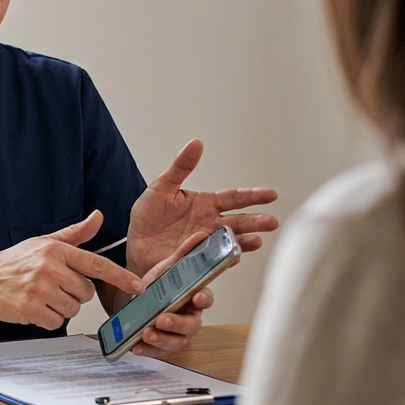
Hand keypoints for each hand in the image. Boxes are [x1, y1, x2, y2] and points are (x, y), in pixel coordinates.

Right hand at [0, 211, 144, 329]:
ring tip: (41, 297)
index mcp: (56, 250)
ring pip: (72, 309)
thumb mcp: (43, 242)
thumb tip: (98, 217)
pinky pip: (56, 322)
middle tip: (52, 287)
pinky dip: (47, 319)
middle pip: (85, 292)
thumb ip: (75, 234)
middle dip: (73, 294)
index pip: (96, 263)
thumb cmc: (12, 263)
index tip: (138, 286)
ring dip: (60, 308)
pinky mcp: (31, 307)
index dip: (120, 276)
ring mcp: (40, 288)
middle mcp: (49, 267)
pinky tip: (33, 307)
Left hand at [127, 139, 278, 277]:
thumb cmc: (149, 215)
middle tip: (271, 222)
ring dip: (244, 242)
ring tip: (256, 241)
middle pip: (238, 221)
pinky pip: (212, 261)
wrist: (134, 242)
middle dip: (256, 222)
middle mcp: (211, 224)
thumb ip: (181, 167)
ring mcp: (205, 243)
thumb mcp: (162, 187)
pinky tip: (232, 259)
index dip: (253, 196)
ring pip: (230, 242)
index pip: (234, 198)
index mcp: (206, 204)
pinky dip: (223, 261)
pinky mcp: (195, 260)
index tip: (271, 194)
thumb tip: (196, 143)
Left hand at [129, 230, 219, 357]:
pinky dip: (148, 350)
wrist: (137, 299)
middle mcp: (188, 317)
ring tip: (147, 333)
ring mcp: (176, 333)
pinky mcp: (162, 344)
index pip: (206, 299)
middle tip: (162, 319)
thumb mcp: (168, 268)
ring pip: (177, 340)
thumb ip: (184, 253)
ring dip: (163, 339)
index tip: (197, 296)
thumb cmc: (160, 285)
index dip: (204, 299)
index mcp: (193, 297)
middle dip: (178, 323)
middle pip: (192, 325)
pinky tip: (137, 346)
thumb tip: (201, 234)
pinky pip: (158, 350)